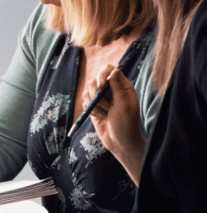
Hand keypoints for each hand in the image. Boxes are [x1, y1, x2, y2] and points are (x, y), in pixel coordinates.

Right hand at [82, 64, 146, 183]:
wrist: (119, 142)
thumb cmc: (126, 124)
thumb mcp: (124, 105)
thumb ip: (118, 87)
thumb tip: (114, 70)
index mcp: (122, 86)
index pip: (108, 69)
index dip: (101, 75)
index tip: (101, 86)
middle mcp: (111, 89)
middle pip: (94, 80)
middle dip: (96, 94)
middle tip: (106, 106)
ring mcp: (101, 98)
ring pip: (87, 91)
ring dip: (94, 104)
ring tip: (105, 114)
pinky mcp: (93, 106)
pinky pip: (84, 102)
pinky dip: (91, 110)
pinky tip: (100, 117)